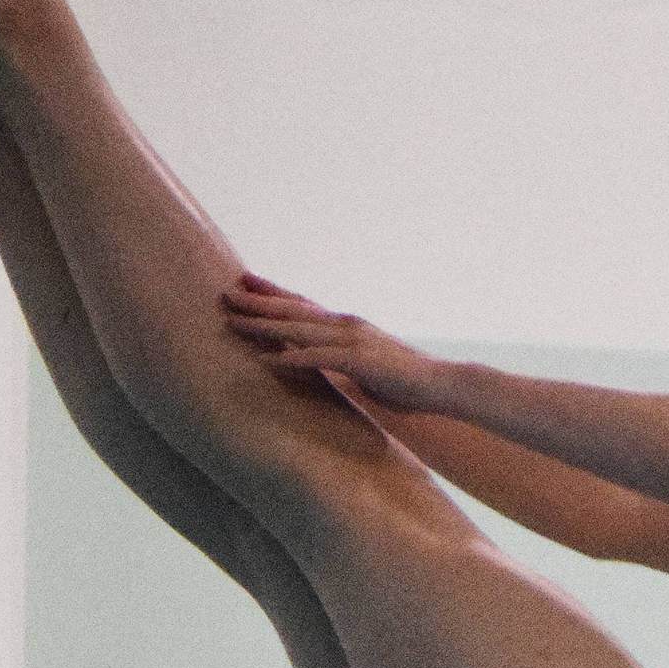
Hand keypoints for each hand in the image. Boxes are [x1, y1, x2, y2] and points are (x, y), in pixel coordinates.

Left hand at [220, 273, 453, 412]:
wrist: (443, 384)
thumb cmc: (408, 381)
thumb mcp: (368, 366)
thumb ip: (343, 361)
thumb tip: (325, 366)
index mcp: (348, 325)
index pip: (303, 304)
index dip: (273, 293)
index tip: (246, 283)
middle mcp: (346, 325)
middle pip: (293, 309)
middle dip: (257, 301)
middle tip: (225, 292)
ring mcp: (352, 341)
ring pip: (298, 329)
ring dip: (263, 325)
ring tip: (233, 321)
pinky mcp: (358, 362)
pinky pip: (316, 359)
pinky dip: (290, 358)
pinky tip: (265, 360)